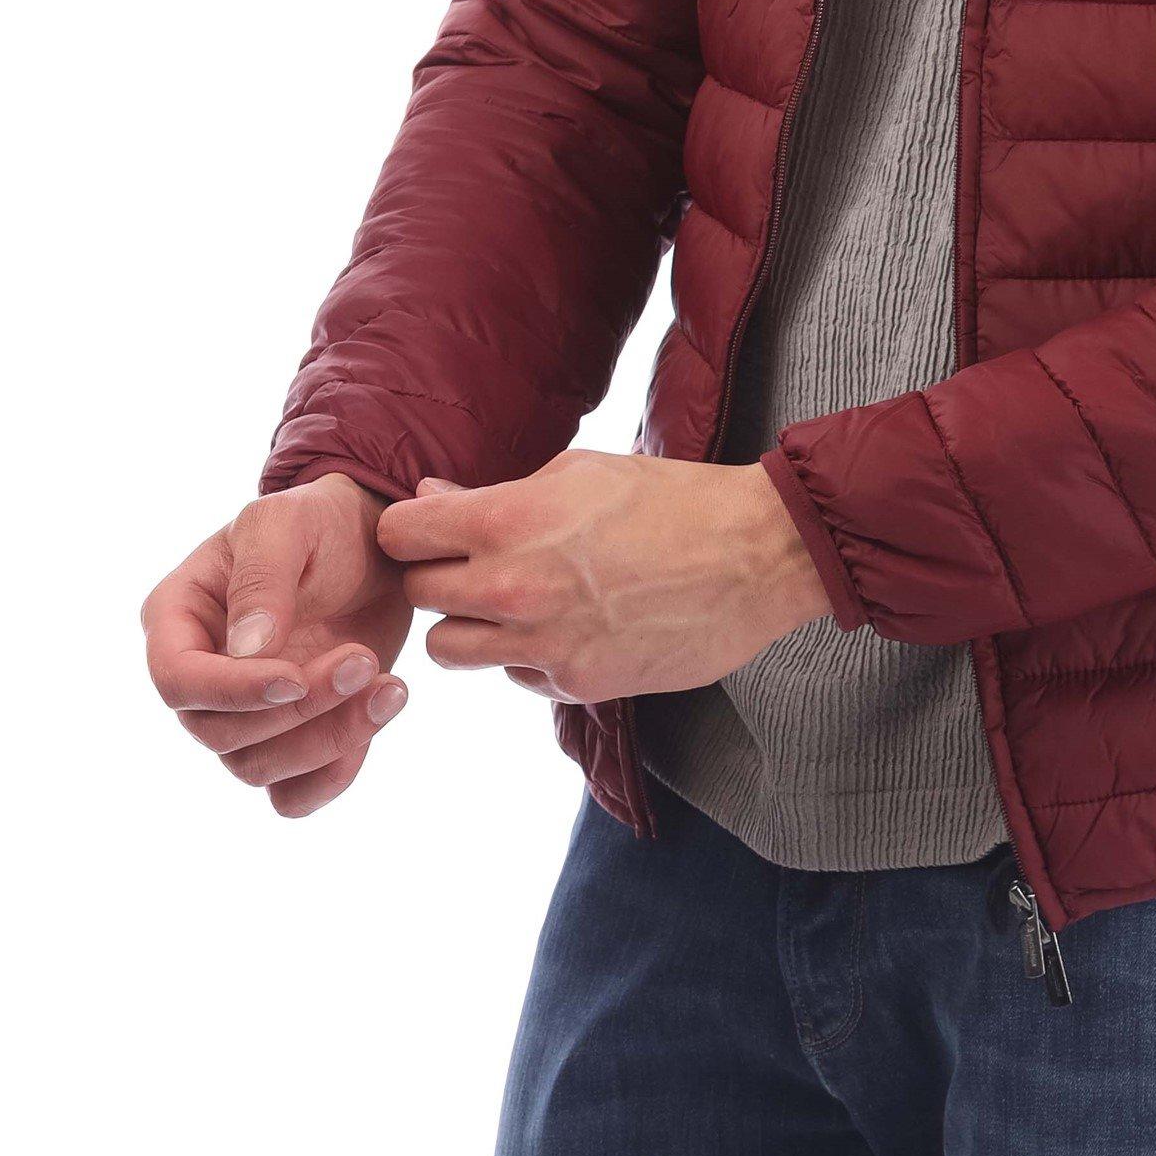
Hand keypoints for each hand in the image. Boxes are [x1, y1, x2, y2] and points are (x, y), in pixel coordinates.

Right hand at [142, 470, 416, 815]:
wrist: (376, 546)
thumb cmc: (321, 522)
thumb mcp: (288, 521)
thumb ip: (262, 577)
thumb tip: (247, 650)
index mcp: (177, 619)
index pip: (177, 680)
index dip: (231, 692)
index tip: (295, 677)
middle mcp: (202, 675)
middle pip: (220, 733)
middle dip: (297, 711)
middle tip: (365, 658)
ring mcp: (243, 714)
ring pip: (258, 769)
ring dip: (328, 739)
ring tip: (391, 686)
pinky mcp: (291, 738)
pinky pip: (295, 792)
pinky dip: (336, 772)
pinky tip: (380, 713)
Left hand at [377, 450, 826, 702]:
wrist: (756, 553)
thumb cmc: (672, 498)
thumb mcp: (580, 472)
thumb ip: (496, 494)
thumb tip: (431, 498)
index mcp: (508, 519)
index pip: (400, 534)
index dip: (411, 530)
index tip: (431, 529)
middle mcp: (513, 586)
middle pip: (419, 595)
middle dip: (440, 577)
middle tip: (477, 564)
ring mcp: (542, 642)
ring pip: (449, 651)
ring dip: (469, 627)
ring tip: (512, 603)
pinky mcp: (576, 683)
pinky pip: (515, 675)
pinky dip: (527, 655)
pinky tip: (569, 626)